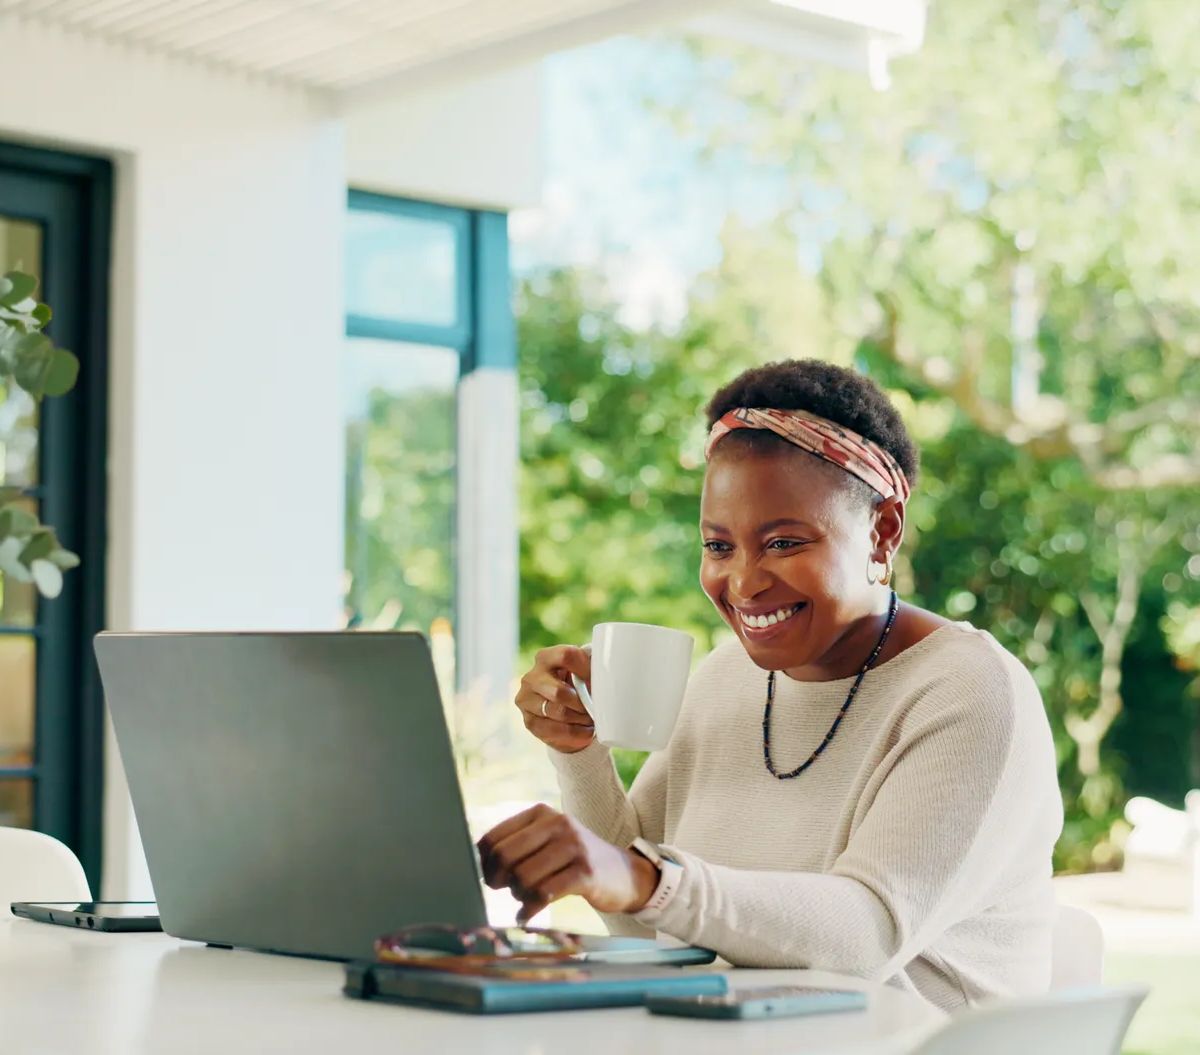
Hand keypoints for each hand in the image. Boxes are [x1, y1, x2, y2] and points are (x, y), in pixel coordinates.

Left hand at [477, 804, 658, 924]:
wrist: (623, 874)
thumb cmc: (574, 861)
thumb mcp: (547, 842)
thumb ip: (516, 846)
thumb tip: (478, 863)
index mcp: (541, 814)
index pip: (494, 838)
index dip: (484, 864)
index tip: (490, 878)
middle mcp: (558, 824)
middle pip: (505, 856)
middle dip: (497, 880)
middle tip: (505, 890)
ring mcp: (574, 847)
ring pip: (523, 878)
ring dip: (518, 896)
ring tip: (526, 899)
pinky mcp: (585, 872)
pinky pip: (544, 895)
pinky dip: (529, 910)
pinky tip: (528, 915)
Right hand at [514, 645, 594, 753]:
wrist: (563, 710)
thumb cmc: (577, 685)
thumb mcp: (584, 672)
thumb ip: (592, 669)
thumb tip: (607, 677)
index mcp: (546, 657)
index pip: (566, 656)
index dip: (586, 670)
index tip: (599, 682)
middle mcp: (531, 677)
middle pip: (559, 692)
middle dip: (582, 704)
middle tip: (593, 708)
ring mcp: (526, 699)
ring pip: (559, 713)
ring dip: (580, 719)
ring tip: (590, 719)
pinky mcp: (529, 721)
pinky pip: (555, 731)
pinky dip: (575, 733)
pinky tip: (585, 730)